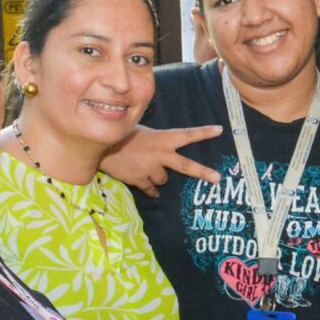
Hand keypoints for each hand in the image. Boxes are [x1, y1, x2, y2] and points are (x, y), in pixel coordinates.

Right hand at [102, 124, 223, 194]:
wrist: (99, 147)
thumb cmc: (121, 136)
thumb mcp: (142, 133)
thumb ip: (157, 143)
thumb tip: (165, 153)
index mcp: (161, 139)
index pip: (186, 135)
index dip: (203, 132)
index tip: (220, 130)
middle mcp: (159, 155)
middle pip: (186, 166)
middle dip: (203, 172)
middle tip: (217, 178)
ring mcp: (150, 169)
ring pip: (163, 179)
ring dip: (157, 175)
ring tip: (144, 166)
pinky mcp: (139, 180)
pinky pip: (151, 189)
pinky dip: (150, 188)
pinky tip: (147, 185)